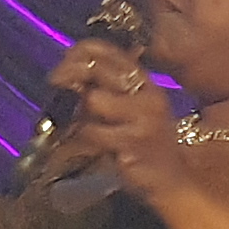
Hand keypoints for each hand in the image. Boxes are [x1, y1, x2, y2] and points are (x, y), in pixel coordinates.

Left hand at [31, 39, 168, 192]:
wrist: (171, 180)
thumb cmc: (142, 144)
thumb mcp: (128, 108)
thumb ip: (103, 88)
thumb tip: (66, 73)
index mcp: (144, 81)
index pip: (101, 49)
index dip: (74, 55)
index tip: (63, 73)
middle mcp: (147, 93)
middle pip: (95, 67)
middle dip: (68, 77)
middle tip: (58, 90)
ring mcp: (143, 118)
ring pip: (94, 99)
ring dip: (80, 114)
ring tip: (83, 126)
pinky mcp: (133, 142)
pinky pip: (92, 132)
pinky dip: (84, 140)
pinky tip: (92, 146)